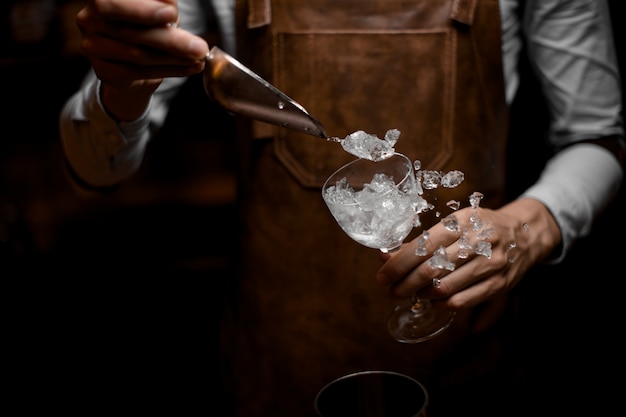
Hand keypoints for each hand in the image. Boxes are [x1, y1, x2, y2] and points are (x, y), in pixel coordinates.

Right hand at [76, 0, 209, 119]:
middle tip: (200, 47)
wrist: (132, 59)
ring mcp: (92, 47)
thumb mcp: (157, 6)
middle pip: (131, 33)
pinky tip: (191, 68)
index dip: (143, 10)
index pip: (114, 3)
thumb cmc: (148, 23)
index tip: (172, 14)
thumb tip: (171, 4)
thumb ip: (163, 3)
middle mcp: (88, 19)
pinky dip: (171, 71)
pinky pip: (140, 73)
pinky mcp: (103, 71)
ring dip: (174, 58)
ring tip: (199, 56)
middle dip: (170, 40)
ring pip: (138, 55)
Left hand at [375, 198, 560, 309]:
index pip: (424, 245)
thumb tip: (385, 255)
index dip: (399, 263)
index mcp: (463, 221)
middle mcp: (479, 241)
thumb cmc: (479, 228)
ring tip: (410, 294)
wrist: (525, 234)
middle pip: (432, 268)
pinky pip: (463, 301)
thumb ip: (421, 240)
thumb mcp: (454, 224)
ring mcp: (491, 264)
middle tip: (391, 290)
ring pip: (446, 287)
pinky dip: (442, 304)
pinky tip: (432, 300)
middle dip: (405, 283)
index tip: (382, 274)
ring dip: (421, 294)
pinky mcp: (499, 284)